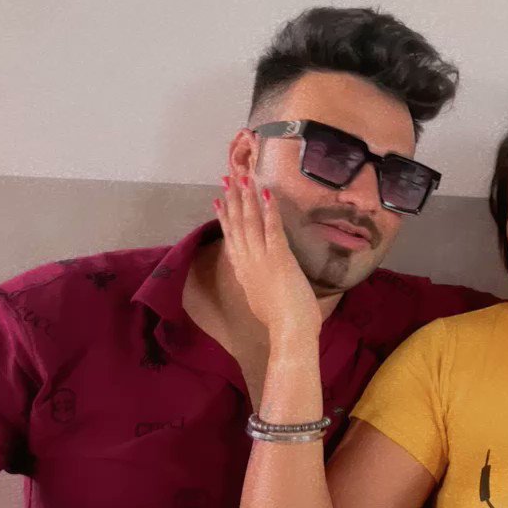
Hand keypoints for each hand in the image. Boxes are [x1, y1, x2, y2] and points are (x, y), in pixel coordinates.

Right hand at [215, 174, 321, 338]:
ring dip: (246, 197)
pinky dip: (269, 209)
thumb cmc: (281, 321)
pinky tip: (267, 192)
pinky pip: (272, 228)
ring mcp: (261, 258)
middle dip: (232, 199)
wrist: (289, 331)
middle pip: (236, 225)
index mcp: (243, 272)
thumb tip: (258, 277)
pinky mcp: (279, 257)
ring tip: (242, 177)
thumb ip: (257, 284)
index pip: (231, 239)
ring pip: (250, 222)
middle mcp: (247, 261)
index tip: (218, 200)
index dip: (224, 218)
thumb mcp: (261, 300)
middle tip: (227, 177)